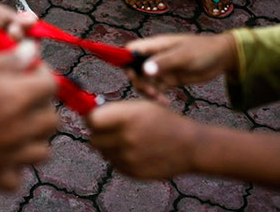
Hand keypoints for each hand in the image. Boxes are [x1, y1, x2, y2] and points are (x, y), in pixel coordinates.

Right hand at [0, 48, 56, 188]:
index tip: (29, 70)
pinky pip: (16, 178)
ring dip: (35, 138)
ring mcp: (9, 156)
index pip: (51, 84)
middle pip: (51, 119)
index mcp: (17, 97)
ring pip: (42, 151)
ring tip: (15, 127)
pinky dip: (13, 169)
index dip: (42, 73)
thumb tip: (33, 51)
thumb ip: (7, 60)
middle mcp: (20, 128)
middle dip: (42, 105)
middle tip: (22, 98)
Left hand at [88, 100, 202, 178]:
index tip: (95, 116)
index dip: (91, 117)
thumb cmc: (164, 121)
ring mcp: (128, 157)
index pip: (92, 119)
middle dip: (98, 133)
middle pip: (93, 138)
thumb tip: (90, 114)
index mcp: (128, 116)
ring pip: (103, 152)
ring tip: (127, 139)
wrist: (189, 146)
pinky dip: (119, 157)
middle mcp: (126, 137)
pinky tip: (135, 150)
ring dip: (109, 146)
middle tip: (108, 129)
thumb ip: (116, 110)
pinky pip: (114, 163)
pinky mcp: (132, 172)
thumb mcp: (142, 106)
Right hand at [126, 33, 237, 99]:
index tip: (132, 75)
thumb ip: (164, 62)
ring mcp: (161, 68)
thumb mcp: (184, 56)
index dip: (125, 61)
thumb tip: (144, 70)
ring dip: (148, 92)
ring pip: (144, 81)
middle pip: (134, 69)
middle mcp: (155, 56)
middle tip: (151, 92)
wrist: (221, 58)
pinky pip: (156, 88)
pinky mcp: (168, 79)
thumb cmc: (203, 50)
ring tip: (160, 100)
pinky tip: (166, 103)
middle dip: (139, 82)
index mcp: (155, 45)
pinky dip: (157, 96)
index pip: (130, 50)